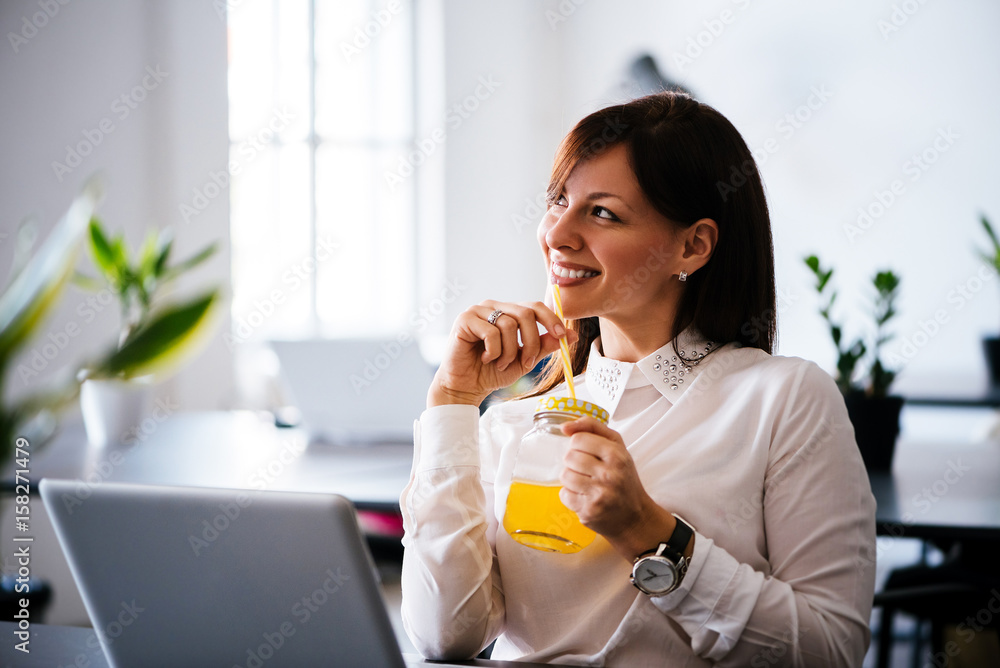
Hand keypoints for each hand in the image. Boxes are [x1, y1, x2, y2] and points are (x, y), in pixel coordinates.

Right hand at [427, 300, 578, 407]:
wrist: (466, 387)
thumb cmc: (492, 372)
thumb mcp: (525, 360)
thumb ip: (544, 345)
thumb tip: (571, 335)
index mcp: (509, 313)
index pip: (535, 306)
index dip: (551, 319)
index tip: (562, 335)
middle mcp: (494, 307)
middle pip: (525, 313)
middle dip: (531, 342)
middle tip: (526, 363)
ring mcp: (478, 311)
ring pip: (508, 324)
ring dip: (509, 352)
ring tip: (499, 363)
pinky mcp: (464, 319)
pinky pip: (490, 332)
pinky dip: (493, 352)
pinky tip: (484, 358)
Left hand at [558, 417, 685, 560]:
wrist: (635, 517)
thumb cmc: (624, 478)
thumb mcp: (617, 447)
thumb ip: (592, 428)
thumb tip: (565, 426)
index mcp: (616, 454)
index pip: (578, 439)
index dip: (578, 445)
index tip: (587, 453)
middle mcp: (609, 474)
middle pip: (569, 457)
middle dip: (574, 463)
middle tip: (588, 470)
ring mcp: (599, 494)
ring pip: (565, 475)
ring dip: (571, 479)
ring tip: (586, 484)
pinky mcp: (589, 510)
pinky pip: (564, 495)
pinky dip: (571, 496)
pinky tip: (584, 496)